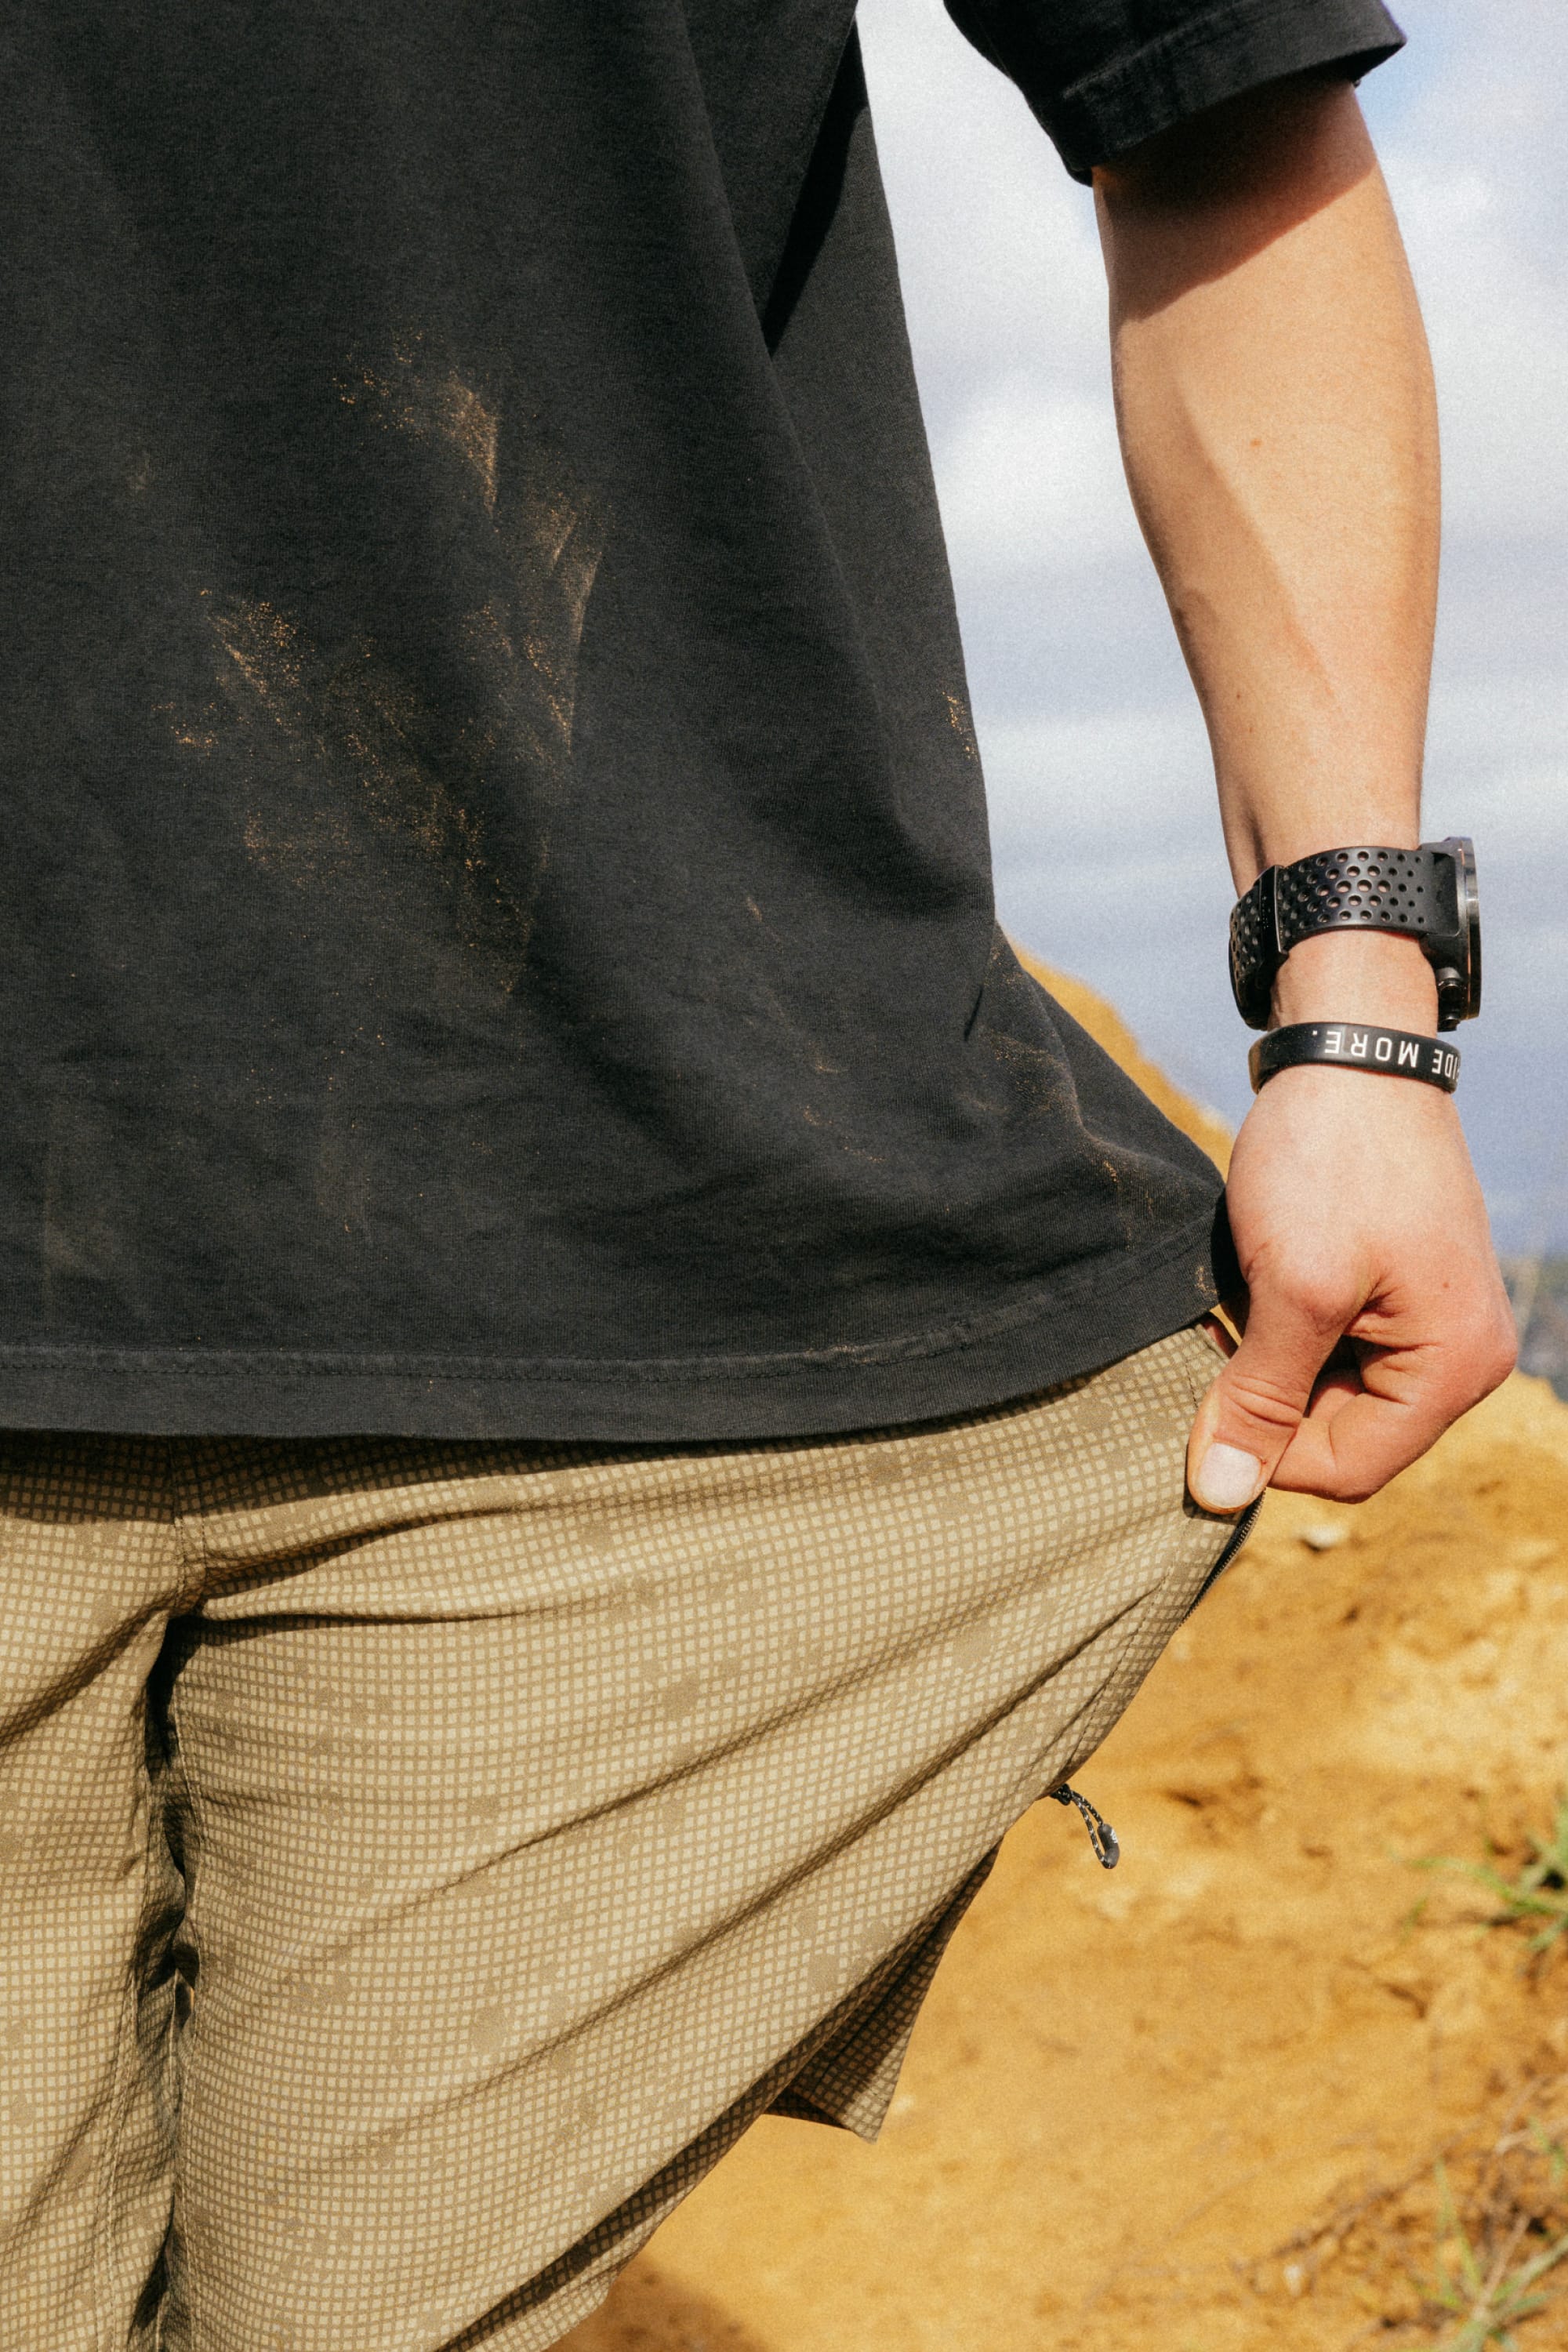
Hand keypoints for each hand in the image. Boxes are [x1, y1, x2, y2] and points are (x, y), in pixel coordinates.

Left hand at [1186, 1061, 1516, 1510]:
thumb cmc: (1332, 1160)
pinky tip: (1255, 1281)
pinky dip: (1282, 1326)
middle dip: (1267, 1398)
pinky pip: (1330, 1345)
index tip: (1206, 1397)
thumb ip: (1259, 1396)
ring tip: (1239, 1297)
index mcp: (1453, 1368)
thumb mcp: (1291, 1286)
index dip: (1264, 1451)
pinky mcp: (1395, 1290)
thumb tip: (1219, 1495)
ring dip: (1268, 1360)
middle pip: (1338, 1436)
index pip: (1344, 1470)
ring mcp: (1429, 1321)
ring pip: (1325, 1391)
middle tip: (1217, 1334)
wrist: (1351, 1050)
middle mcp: (1458, 1356)